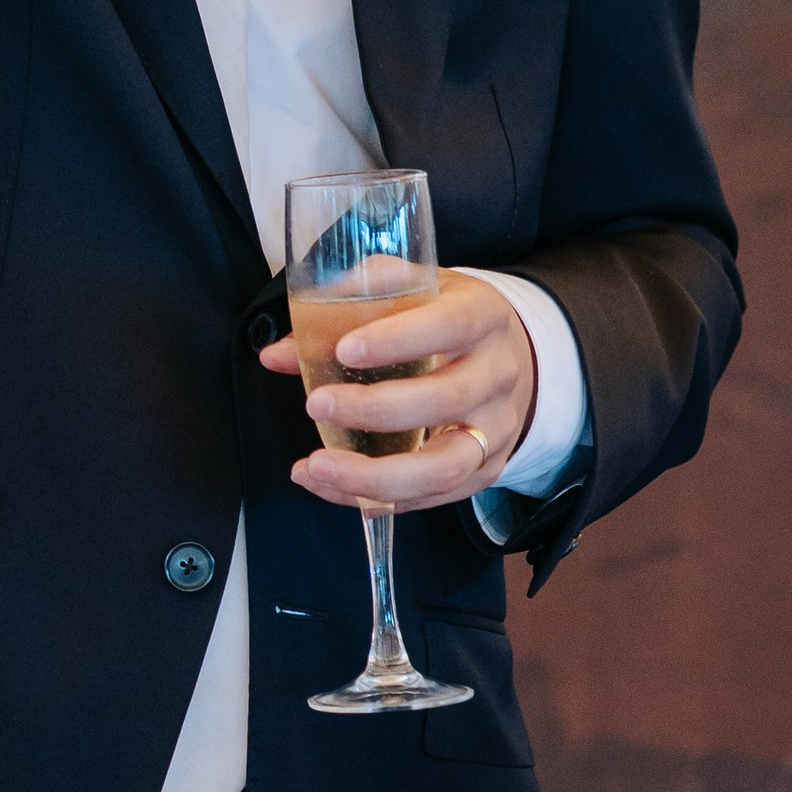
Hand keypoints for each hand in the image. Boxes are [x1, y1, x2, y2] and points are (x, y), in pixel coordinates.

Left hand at [259, 272, 534, 512]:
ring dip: (373, 475)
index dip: (398, 340)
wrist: (512, 356)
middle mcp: (498, 375)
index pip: (449, 326)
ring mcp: (495, 429)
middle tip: (316, 405)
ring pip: (443, 466)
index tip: (344, 350)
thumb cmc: (444, 321)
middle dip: (374, 409)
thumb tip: (278, 354)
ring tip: (317, 467)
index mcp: (484, 317)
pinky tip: (329, 485)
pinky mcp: (483, 471)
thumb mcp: (410, 293)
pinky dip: (374, 498)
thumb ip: (345, 309)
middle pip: (446, 399)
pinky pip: (430, 497)